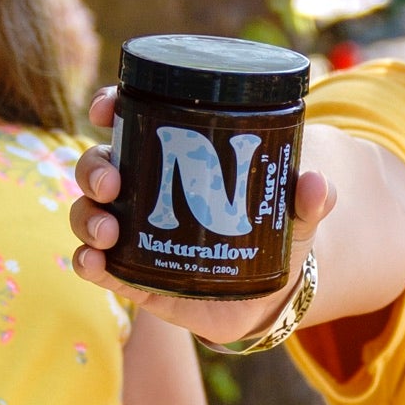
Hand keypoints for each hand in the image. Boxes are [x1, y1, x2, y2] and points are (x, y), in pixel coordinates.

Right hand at [69, 86, 336, 346]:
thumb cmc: (273, 236)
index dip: (111, 106)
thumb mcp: (295, 213)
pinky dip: (88, 262)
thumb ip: (309, 199)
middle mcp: (143, 191)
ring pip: (89, 214)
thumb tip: (316, 183)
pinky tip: (93, 262)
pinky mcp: (133, 277)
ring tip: (108, 230)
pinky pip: (97, 266)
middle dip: (95, 168)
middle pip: (99, 166)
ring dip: (87, 216)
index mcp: (174, 160)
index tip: (106, 107)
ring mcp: (133, 235)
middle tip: (113, 182)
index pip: (132, 121)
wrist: (268, 299)